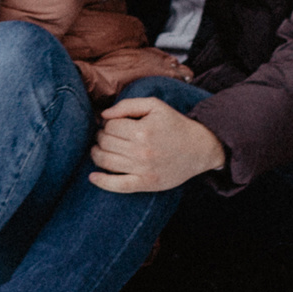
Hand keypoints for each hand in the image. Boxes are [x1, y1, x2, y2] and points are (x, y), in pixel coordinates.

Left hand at [91, 97, 226, 192]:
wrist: (200, 148)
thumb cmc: (175, 125)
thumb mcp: (155, 106)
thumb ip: (128, 105)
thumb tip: (103, 115)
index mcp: (143, 130)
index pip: (110, 127)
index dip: (108, 124)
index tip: (113, 125)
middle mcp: (141, 151)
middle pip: (105, 143)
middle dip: (101, 137)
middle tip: (107, 136)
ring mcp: (143, 169)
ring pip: (106, 161)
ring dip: (97, 154)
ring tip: (99, 149)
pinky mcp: (146, 184)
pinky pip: (118, 186)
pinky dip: (102, 182)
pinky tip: (93, 177)